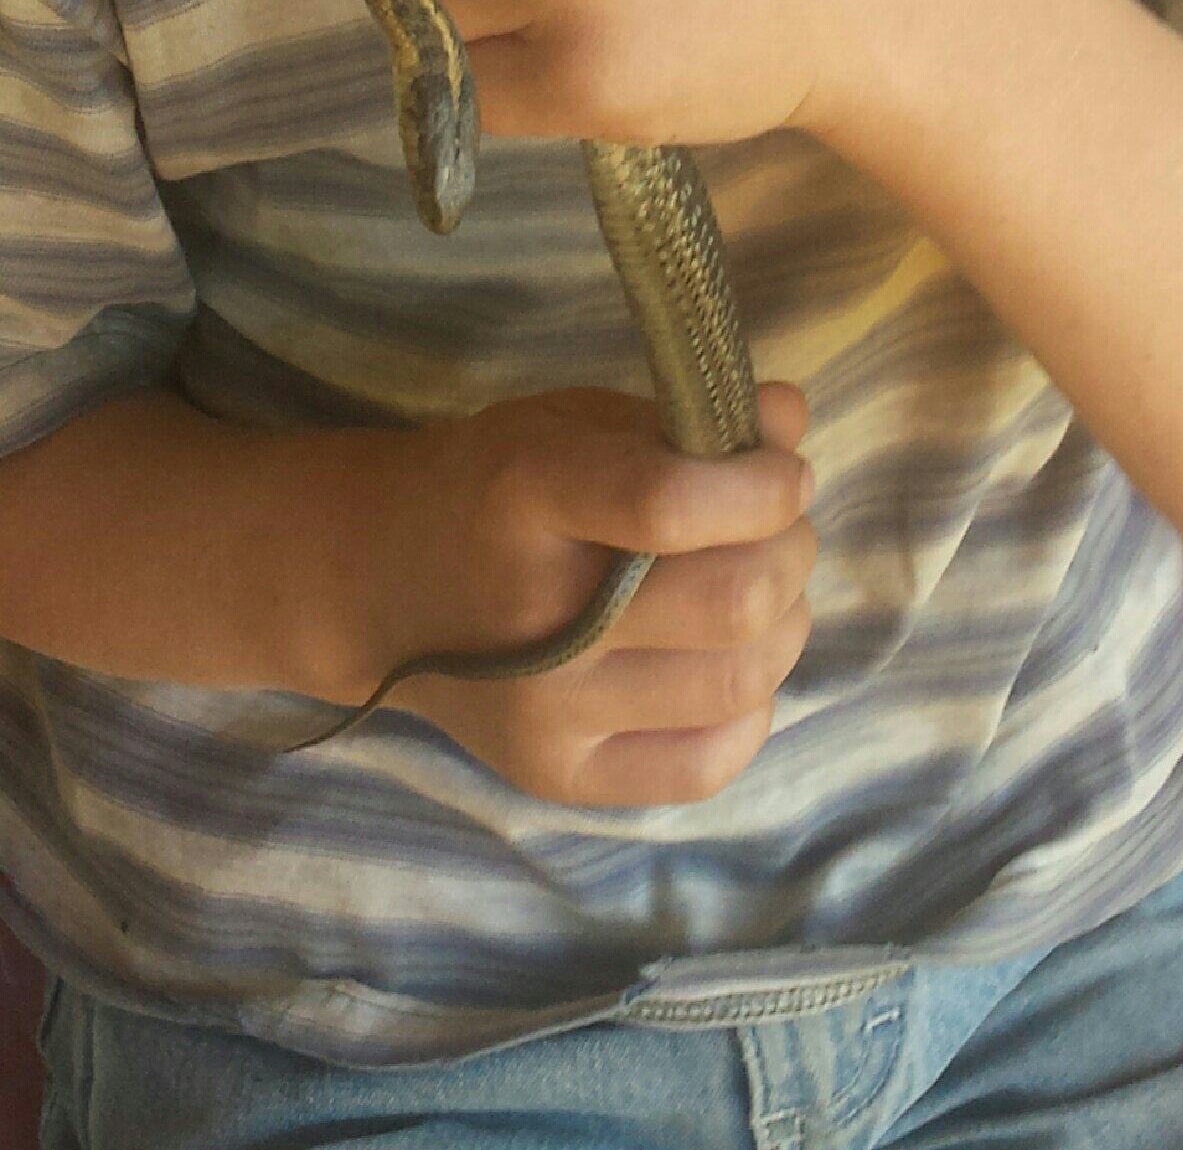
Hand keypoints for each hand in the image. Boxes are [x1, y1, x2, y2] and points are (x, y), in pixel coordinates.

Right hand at [376, 380, 816, 806]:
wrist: (379, 583)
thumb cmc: (489, 485)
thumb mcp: (570, 424)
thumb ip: (682, 422)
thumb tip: (791, 417)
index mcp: (526, 497)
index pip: (669, 504)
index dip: (760, 487)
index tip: (785, 471)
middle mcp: (535, 618)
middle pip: (729, 602)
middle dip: (790, 551)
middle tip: (781, 526)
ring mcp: (545, 713)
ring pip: (738, 681)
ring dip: (785, 623)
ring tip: (762, 588)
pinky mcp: (558, 777)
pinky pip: (705, 764)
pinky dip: (751, 709)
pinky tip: (730, 662)